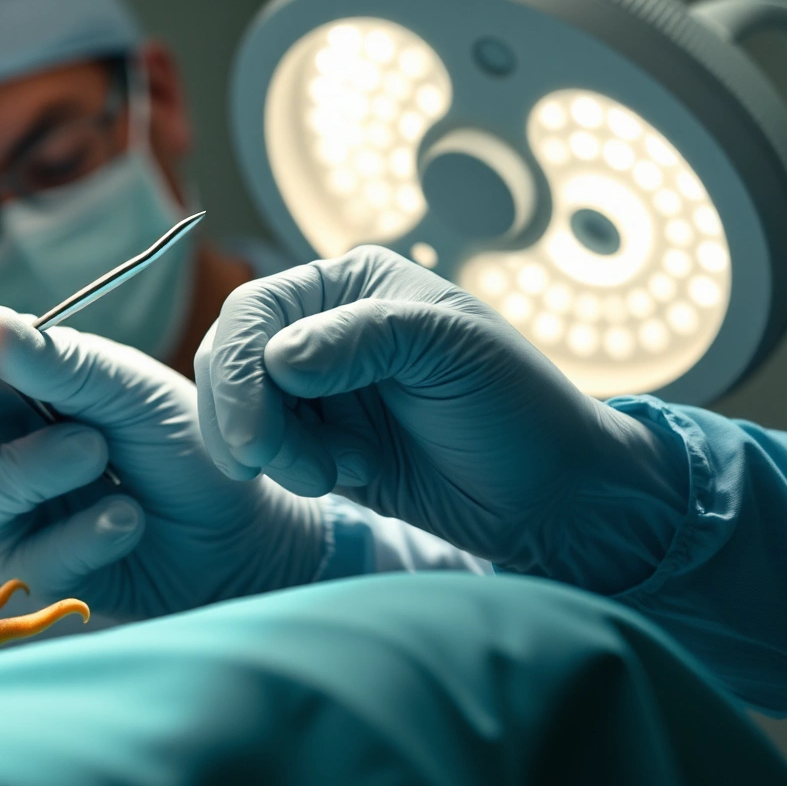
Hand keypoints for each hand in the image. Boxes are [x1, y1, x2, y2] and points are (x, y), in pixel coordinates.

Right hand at [0, 304, 330, 621]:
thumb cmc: (178, 442)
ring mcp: (5, 522)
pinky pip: (29, 557)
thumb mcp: (127, 387)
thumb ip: (60, 362)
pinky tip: (128, 516)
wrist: (239, 526)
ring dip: (30, 471)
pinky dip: (83, 532)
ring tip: (98, 452)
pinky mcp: (36, 576)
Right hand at [193, 246, 685, 593]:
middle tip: (281, 467)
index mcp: (351, 286)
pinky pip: (266, 451)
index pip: (255, 311)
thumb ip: (362, 339)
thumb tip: (278, 358)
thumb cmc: (518, 409)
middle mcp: (325, 331)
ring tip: (330, 476)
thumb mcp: (450, 350)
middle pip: (232, 360)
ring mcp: (319, 391)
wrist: (555, 499)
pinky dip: (286, 469)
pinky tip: (342, 478)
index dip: (239, 368)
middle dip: (245, 416)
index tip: (255, 434)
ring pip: (239, 411)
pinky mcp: (319, 445)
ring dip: (270, 449)